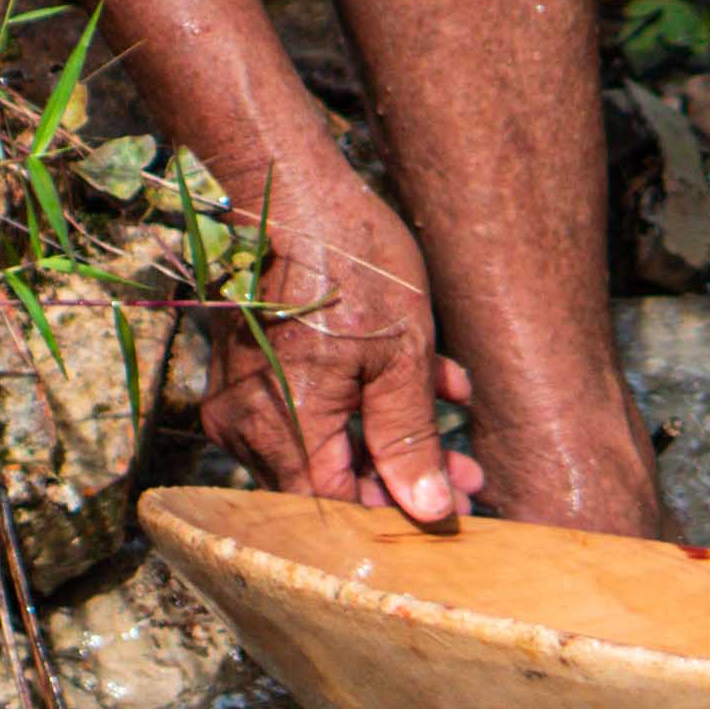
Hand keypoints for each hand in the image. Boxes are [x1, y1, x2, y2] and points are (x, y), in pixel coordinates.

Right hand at [195, 149, 486, 528]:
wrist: (291, 190)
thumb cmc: (351, 264)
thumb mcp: (402, 352)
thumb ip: (411, 438)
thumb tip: (432, 510)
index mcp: (287, 429)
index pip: (336, 512)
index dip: (393, 518)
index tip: (449, 515)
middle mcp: (249, 426)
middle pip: (328, 483)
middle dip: (403, 479)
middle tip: (466, 480)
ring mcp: (243, 400)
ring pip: (324, 445)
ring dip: (390, 441)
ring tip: (456, 438)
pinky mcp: (249, 372)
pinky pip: (309, 410)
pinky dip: (363, 406)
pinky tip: (428, 387)